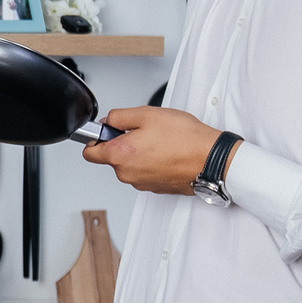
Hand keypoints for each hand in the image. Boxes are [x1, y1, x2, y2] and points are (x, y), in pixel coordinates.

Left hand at [81, 105, 228, 195]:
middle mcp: (127, 174)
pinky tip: (167, 152)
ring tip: (160, 141)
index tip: (106, 131)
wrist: (212, 160)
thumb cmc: (185, 139)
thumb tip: (108, 121)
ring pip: (130, 165)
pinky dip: (151, 163)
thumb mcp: (147, 114)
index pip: (89, 153)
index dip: (96, 138)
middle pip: (112, 158)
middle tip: (143, 131)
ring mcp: (142, 183)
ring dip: (138, 153)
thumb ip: (119, 116)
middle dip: (122, 143)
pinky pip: (145, 173)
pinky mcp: (156, 187)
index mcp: (120, 156)